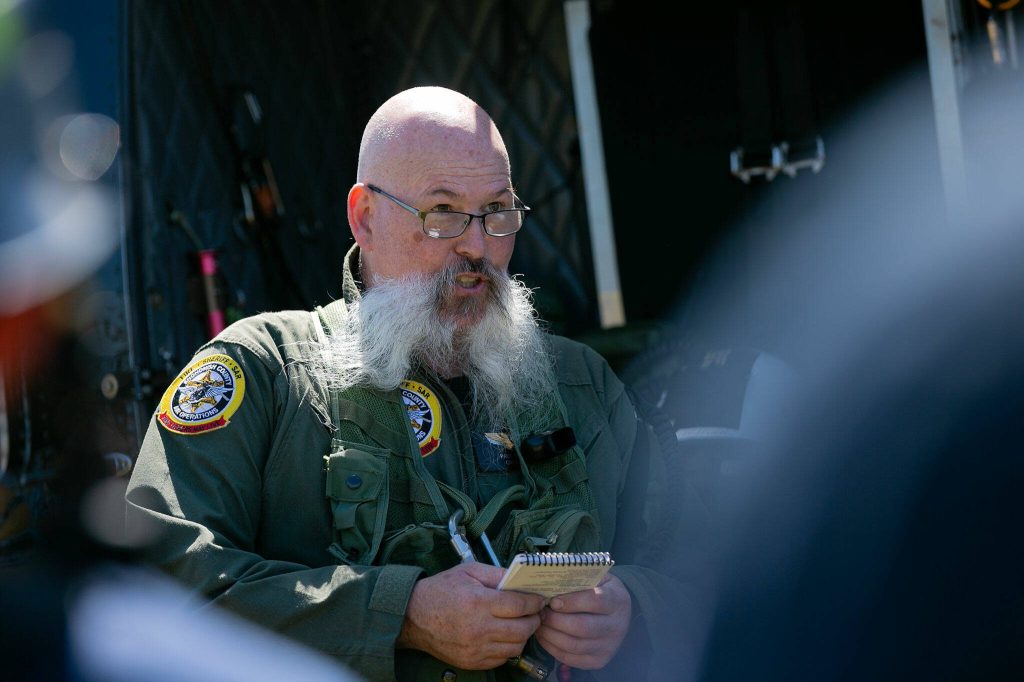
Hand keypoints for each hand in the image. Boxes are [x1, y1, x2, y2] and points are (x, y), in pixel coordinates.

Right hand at [397, 562, 545, 669]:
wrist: (414, 616)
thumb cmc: (441, 590)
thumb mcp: (469, 571)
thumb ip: (497, 574)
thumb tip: (521, 580)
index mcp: (479, 602)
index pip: (520, 605)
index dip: (535, 602)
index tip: (539, 600)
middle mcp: (479, 628)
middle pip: (522, 629)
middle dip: (534, 620)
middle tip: (535, 613)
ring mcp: (475, 648)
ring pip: (515, 647)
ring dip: (523, 636)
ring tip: (521, 624)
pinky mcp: (472, 662)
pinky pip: (501, 659)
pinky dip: (508, 648)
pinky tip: (504, 636)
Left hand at [535, 574, 631, 669]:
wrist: (619, 613)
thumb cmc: (601, 590)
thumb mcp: (596, 578)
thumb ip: (578, 579)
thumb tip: (550, 584)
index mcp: (617, 600)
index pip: (595, 601)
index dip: (572, 602)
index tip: (553, 601)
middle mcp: (616, 626)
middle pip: (583, 627)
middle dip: (556, 621)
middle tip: (540, 612)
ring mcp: (609, 646)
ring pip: (574, 645)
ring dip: (550, 635)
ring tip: (539, 623)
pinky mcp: (598, 661)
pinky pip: (570, 658)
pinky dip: (552, 648)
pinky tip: (543, 636)